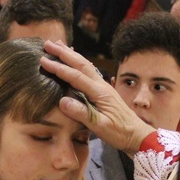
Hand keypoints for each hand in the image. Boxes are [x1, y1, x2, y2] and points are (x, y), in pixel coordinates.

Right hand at [40, 40, 154, 155]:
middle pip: (81, 64)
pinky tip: (75, 61)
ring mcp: (103, 87)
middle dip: (64, 53)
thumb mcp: (100, 126)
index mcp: (99, 92)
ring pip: (85, 65)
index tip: (43, 60)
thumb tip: (62, 101)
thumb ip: (82, 113)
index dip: (59, 68)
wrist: (136, 135)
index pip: (75, 76)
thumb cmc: (119, 132)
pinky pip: (89, 72)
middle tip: (48, 44)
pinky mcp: (104, 91)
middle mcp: (101, 85)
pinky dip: (79, 63)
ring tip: (58, 45)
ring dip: (71, 54)